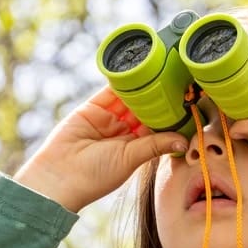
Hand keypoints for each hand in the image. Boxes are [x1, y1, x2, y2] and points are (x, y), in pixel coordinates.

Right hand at [13, 86, 187, 210]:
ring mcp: (109, 118)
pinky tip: (136, 71)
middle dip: (159, 98)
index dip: (170, 115)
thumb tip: (183, 141)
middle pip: (145, 110)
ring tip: (161, 71)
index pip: (157, 127)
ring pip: (130, 98)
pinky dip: (122, 81)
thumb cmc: (96, 176)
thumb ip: (155, 145)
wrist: (59, 174)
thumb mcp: (130, 159)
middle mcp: (123, 132)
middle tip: (178, 82)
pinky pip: (110, 91)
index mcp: (136, 147)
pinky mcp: (93, 108)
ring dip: (143, 87)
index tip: (187, 103)